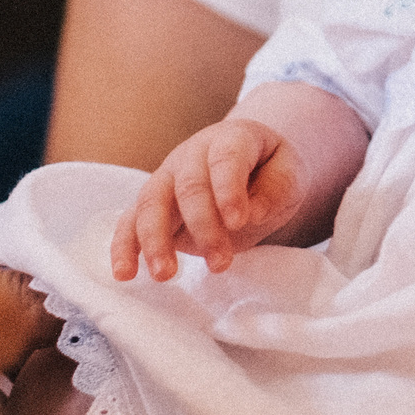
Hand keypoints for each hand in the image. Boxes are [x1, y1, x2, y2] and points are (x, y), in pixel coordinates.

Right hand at [110, 116, 304, 278]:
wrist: (250, 168)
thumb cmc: (270, 170)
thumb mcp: (290, 173)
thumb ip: (276, 189)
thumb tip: (249, 213)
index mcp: (230, 138)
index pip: (225, 158)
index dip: (229, 189)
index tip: (239, 221)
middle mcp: (192, 153)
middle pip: (188, 186)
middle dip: (203, 227)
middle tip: (221, 263)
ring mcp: (167, 177)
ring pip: (151, 203)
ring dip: (155, 241)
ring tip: (165, 275)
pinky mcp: (152, 205)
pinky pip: (130, 221)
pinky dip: (123, 247)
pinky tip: (124, 273)